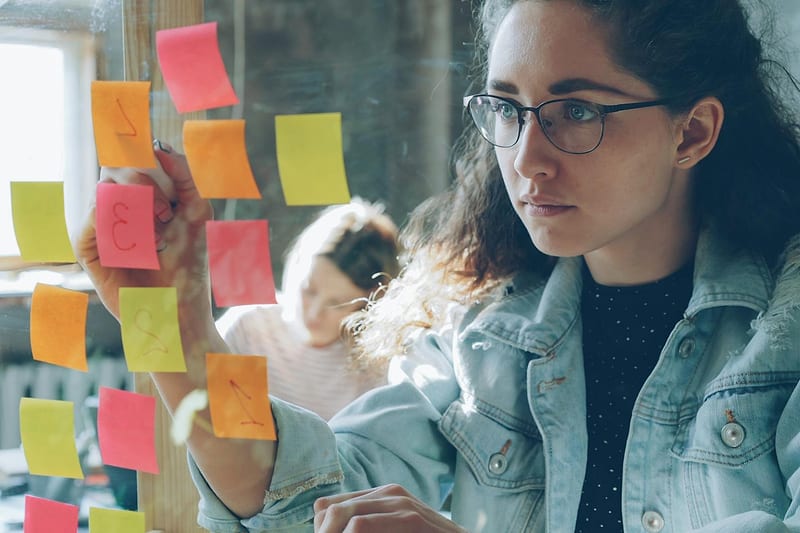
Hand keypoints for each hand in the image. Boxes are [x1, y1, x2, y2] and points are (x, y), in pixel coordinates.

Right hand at [72, 142, 213, 320]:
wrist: (176, 309)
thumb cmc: (189, 265)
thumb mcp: (198, 213)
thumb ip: (186, 176)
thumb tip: (160, 146)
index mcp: (143, 194)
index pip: (132, 157)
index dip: (145, 158)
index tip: (169, 182)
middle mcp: (117, 206)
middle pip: (115, 167)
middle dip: (145, 185)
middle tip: (167, 216)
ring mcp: (100, 226)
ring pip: (106, 190)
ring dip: (137, 209)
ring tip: (156, 237)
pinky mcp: (87, 247)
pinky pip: (94, 217)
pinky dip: (120, 226)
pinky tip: (138, 246)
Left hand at [313, 484, 467, 532]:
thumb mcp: (391, 529)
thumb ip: (366, 524)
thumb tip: (324, 521)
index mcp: (381, 495)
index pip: (327, 505)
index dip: (320, 529)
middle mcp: (389, 493)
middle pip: (330, 510)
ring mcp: (401, 503)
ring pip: (344, 516)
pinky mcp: (411, 519)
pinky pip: (360, 526)